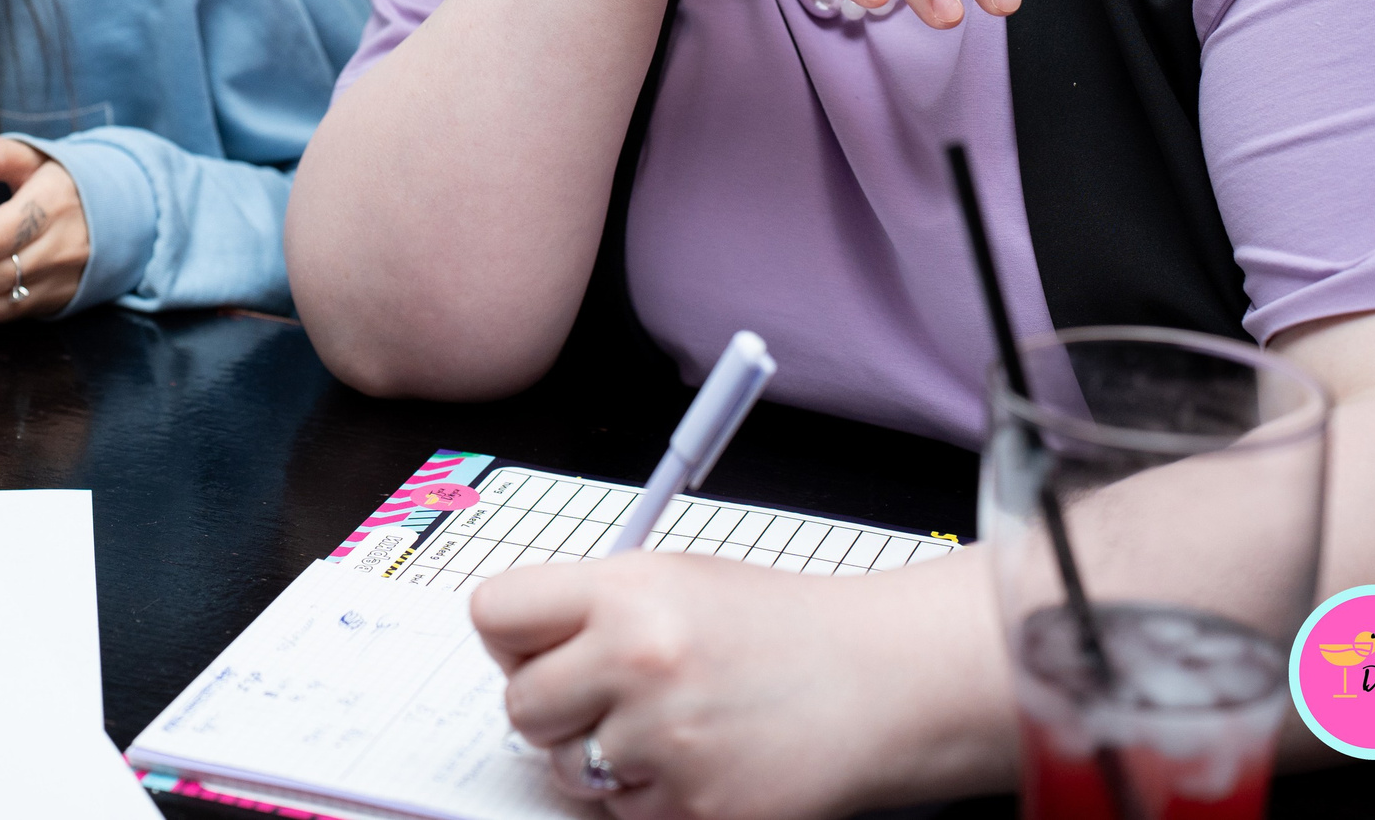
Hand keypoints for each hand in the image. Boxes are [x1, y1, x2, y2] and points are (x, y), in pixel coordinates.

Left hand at [472, 547, 1010, 818]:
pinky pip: (621, 815)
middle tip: (608, 695)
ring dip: (601, 758)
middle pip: (520, 705)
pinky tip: (697, 758)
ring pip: (567, 769)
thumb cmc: (780, 628)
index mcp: (626, 591)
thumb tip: (519, 646)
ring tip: (665, 726)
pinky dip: (649, 797)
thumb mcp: (676, 579)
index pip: (494, 614)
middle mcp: (637, 661)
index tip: (538, 647)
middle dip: (556, 707)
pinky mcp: (694, 809)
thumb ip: (591, 606)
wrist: (880, 681)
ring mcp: (664, 741)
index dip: (513, 637)